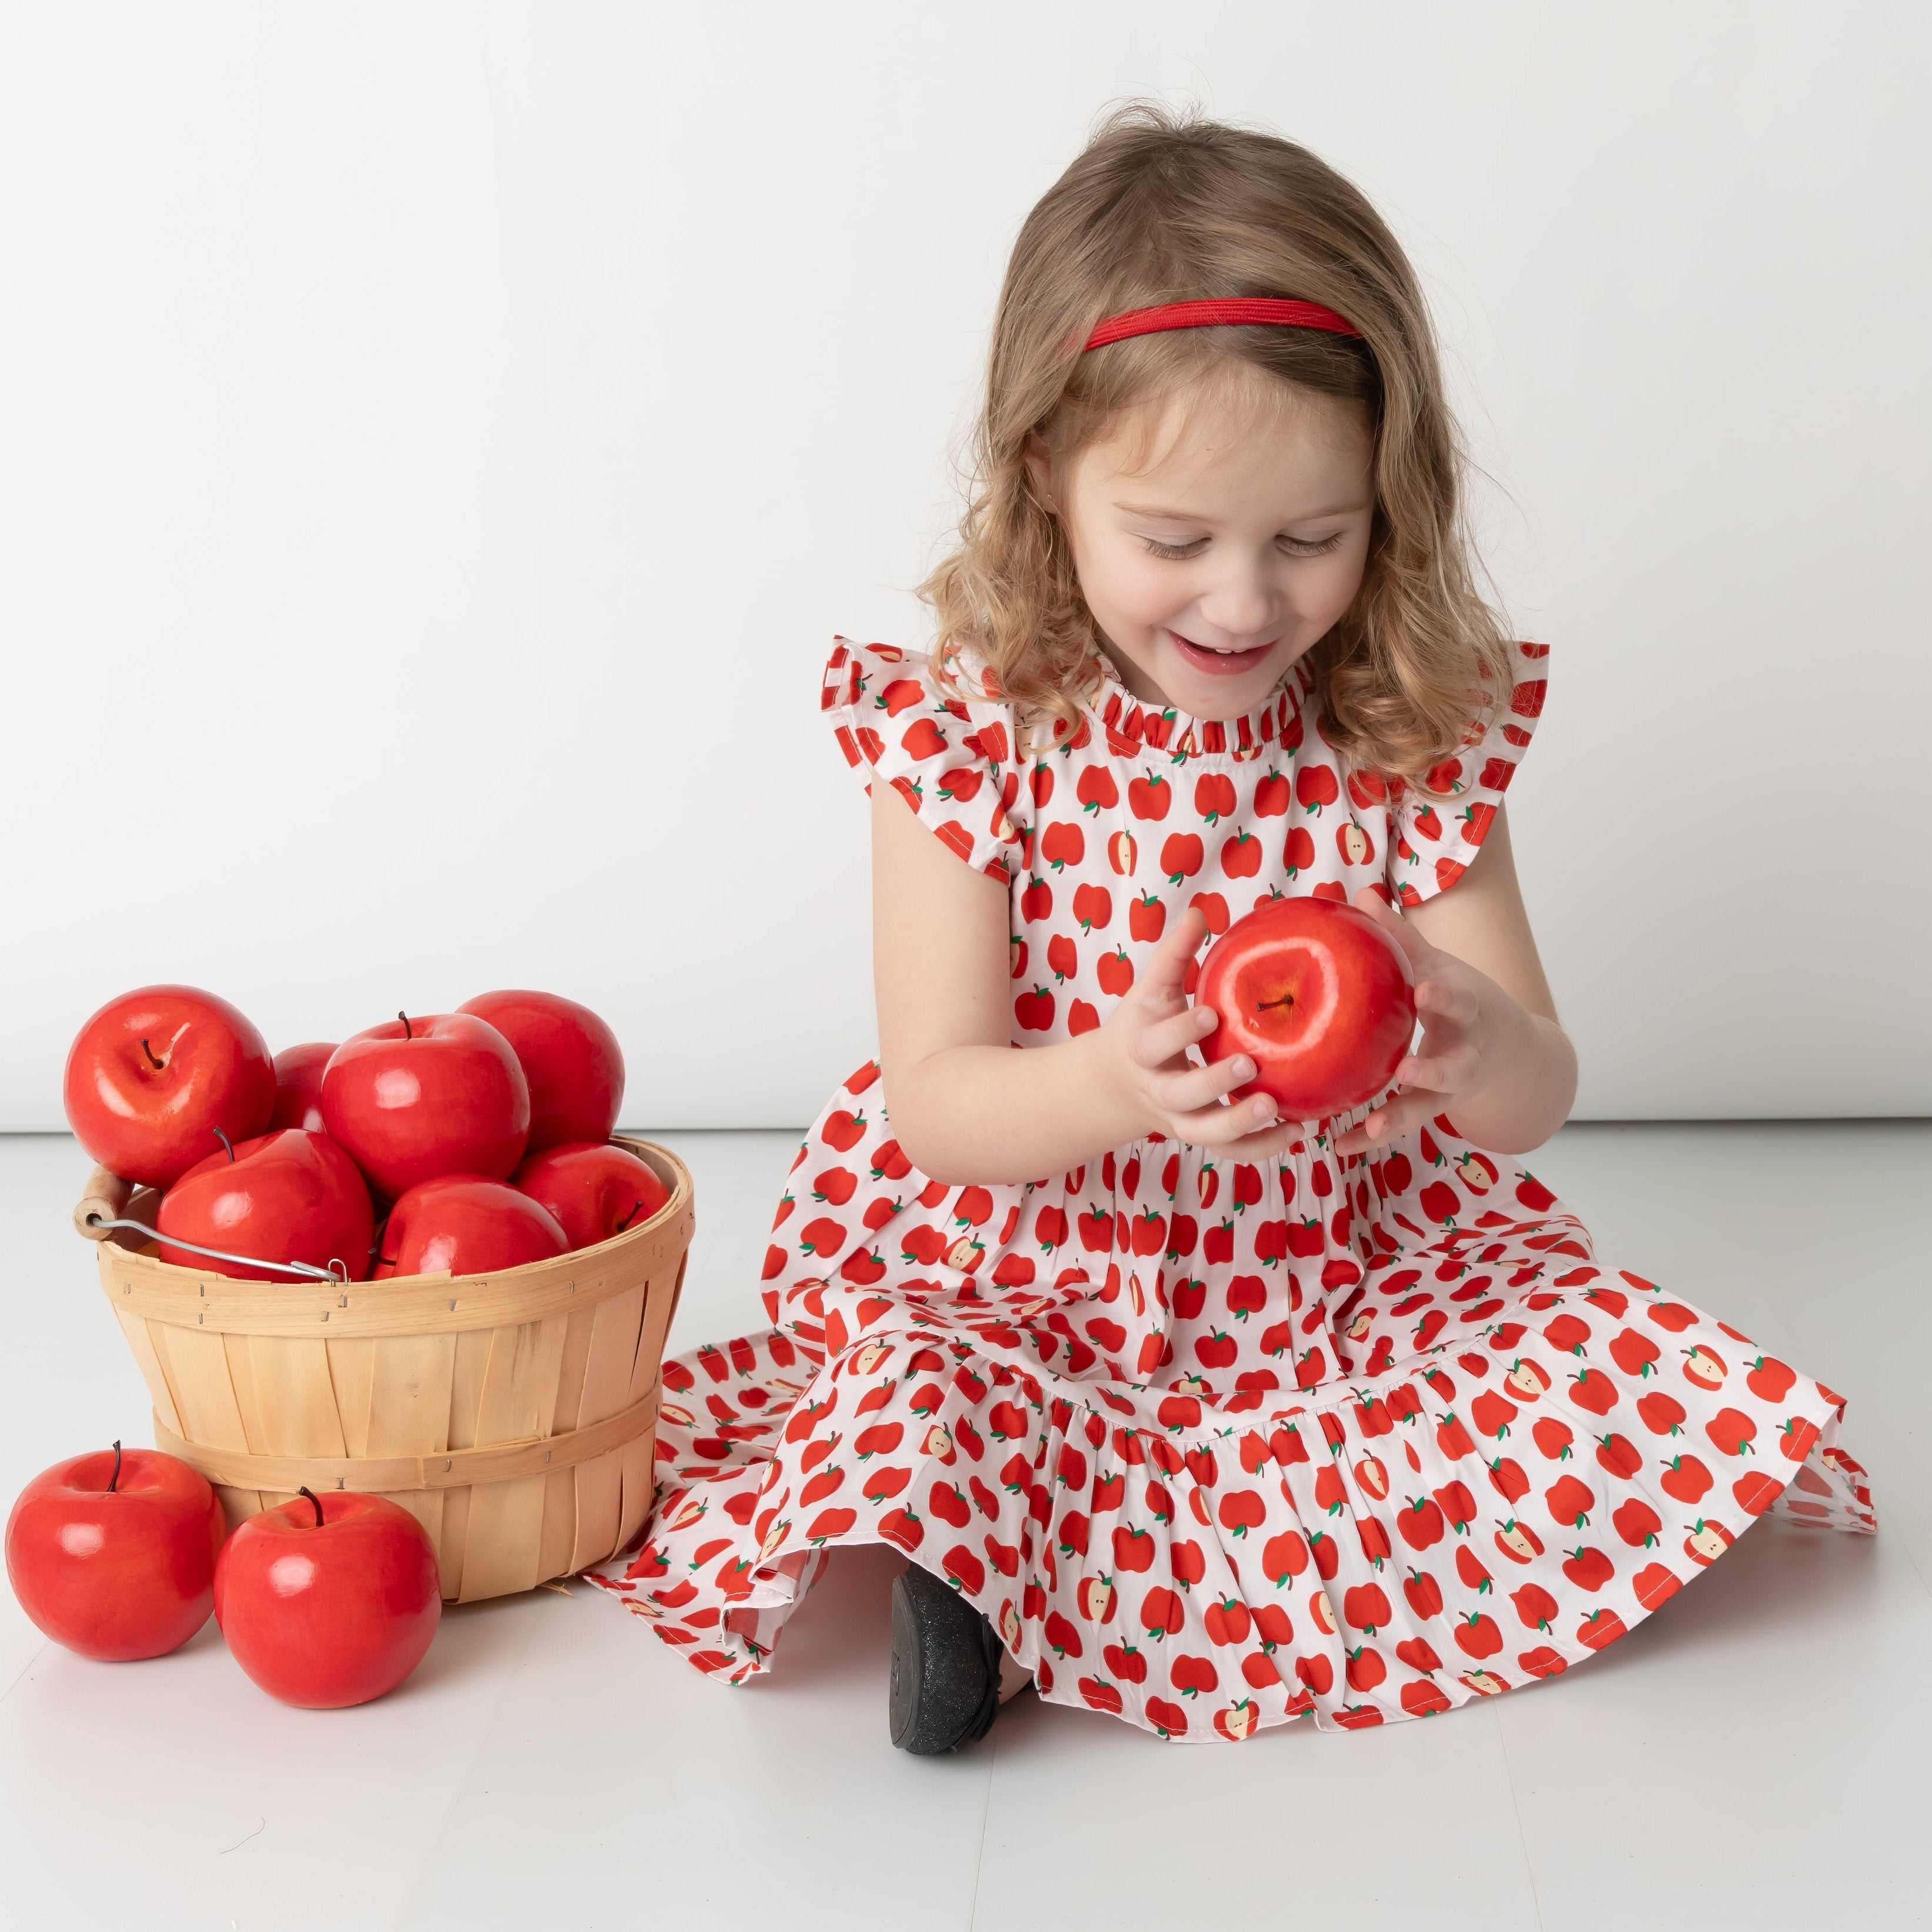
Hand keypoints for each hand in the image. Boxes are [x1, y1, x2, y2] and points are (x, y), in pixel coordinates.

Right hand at [1096, 904, 1305, 1160]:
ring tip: (1277, 1108)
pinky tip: (1299, 1131)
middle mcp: (1157, 1089)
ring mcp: (1178, 1119)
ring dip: (1240, 1124)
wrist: (1116, 1082)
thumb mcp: (1151, 988)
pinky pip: (1229, 1152)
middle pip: (1180, 1095)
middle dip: (1213, 1083)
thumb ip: (1175, 953)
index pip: (1154, 1043)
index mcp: (1140, 1048)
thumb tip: (1200, 910)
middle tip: (1250, 1062)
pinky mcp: (1200, 1136)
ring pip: (1204, 1133)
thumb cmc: (1145, 1023)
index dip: (1180, 1031)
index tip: (1210, 1014)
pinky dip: (1262, 1148)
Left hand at [1331, 887, 1500, 1156]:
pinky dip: (1371, 1137)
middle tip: (1406, 1071)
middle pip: (1454, 1068)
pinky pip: (1401, 1125)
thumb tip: (1359, 895)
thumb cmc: (1459, 997)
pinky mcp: (1432, 1109)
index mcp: (1465, 1010)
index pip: (1460, 1001)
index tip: (1425, 991)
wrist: (1507, 1047)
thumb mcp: (1437, 965)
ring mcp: (1451, 1087)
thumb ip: (1400, 937)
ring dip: (1399, 1118)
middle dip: (1433, 1072)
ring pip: (1429, 1108)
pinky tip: (1339, 1144)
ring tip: (1370, 1127)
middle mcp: (1464, 1053)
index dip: (1444, 997)